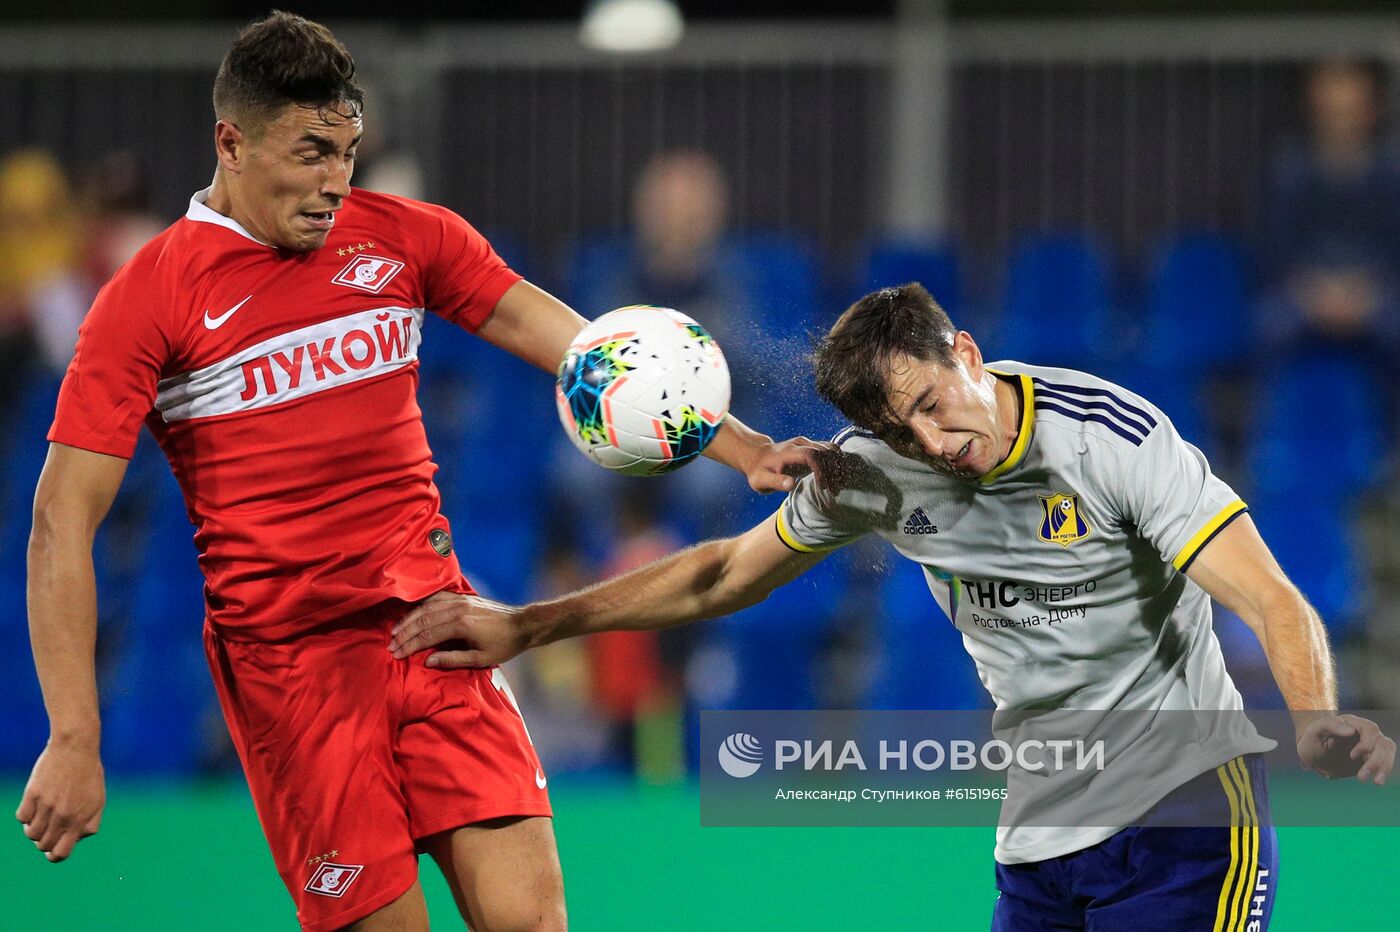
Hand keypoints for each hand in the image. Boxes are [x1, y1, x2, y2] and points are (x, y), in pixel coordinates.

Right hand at [15, 740, 105, 861]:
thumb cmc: (89, 774)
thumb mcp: (98, 800)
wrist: (76, 748)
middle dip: (45, 841)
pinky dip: (26, 815)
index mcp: (80, 820)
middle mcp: (63, 816)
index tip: (52, 849)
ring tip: (42, 815)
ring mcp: (47, 806)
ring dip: (34, 828)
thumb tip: (76, 839)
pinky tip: (35, 804)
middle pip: (44, 845)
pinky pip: (22, 817)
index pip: (62, 853)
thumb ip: (90, 823)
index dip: (55, 855)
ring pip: (31, 833)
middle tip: (49, 827)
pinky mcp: (33, 795)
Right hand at [389, 591, 539, 668]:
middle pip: (423, 620)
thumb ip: (453, 660)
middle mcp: (457, 609)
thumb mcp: (480, 659)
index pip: (427, 635)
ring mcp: (460, 601)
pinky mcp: (463, 597)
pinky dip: (422, 605)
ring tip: (396, 630)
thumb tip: (427, 661)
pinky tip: (414, 612)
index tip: (395, 654)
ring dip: (409, 619)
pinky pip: (437, 599)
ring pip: (427, 608)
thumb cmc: (504, 645)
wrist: (522, 624)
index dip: (409, 645)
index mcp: (461, 625)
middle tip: (390, 644)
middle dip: (404, 633)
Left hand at [739, 435, 831, 493]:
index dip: (821, 470)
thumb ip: (776, 482)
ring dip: (838, 467)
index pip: (811, 455)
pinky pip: (830, 450)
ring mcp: (807, 443)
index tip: (822, 487)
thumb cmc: (759, 471)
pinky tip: (838, 477)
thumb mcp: (761, 480)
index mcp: (788, 452)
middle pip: (824, 452)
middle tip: (835, 491)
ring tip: (838, 486)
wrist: (757, 456)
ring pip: (830, 450)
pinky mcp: (812, 446)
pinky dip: (837, 462)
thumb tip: (792, 484)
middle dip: (833, 472)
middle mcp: (800, 443)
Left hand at [1296, 714, 1394, 783]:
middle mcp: (1363, 731)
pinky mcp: (1372, 754)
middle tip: (1361, 778)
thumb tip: (1351, 730)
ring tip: (1376, 783)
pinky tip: (1377, 780)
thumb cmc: (1312, 740)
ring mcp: (1370, 742)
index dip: (1366, 743)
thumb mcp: (1314, 731)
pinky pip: (1386, 758)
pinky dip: (1384, 769)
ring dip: (1384, 767)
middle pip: (1381, 742)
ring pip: (1387, 750)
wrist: (1313, 754)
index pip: (1369, 729)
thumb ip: (1330, 725)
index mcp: (1350, 722)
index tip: (1352, 756)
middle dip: (1374, 761)